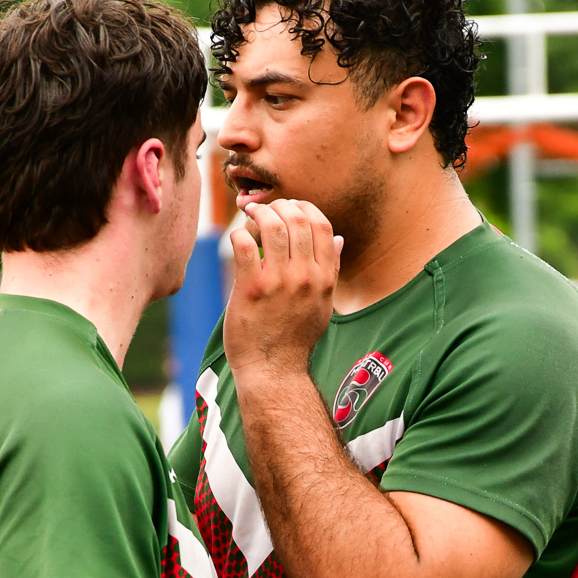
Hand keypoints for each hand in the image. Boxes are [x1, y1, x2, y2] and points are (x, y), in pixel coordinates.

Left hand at [223, 198, 341, 381]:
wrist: (274, 371)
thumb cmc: (295, 338)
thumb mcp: (322, 305)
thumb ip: (331, 270)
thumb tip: (340, 240)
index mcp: (324, 278)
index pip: (322, 225)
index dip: (304, 208)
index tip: (289, 208)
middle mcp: (305, 278)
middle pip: (297, 219)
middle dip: (279, 206)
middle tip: (264, 209)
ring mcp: (279, 283)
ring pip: (271, 226)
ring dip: (258, 214)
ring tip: (249, 215)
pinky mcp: (251, 289)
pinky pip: (244, 245)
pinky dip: (239, 234)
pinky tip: (237, 238)